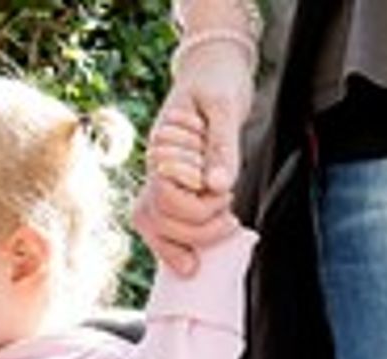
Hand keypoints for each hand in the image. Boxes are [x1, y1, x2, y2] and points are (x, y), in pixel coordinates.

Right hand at [137, 36, 256, 274]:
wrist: (214, 69)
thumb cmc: (217, 82)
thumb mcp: (224, 107)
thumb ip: (221, 146)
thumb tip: (217, 186)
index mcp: (161, 146)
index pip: (165, 196)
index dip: (197, 208)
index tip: (226, 199)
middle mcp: (155, 165)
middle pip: (157, 218)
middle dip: (198, 229)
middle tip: (231, 218)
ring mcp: (161, 176)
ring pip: (155, 225)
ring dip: (190, 238)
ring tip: (226, 226)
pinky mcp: (174, 184)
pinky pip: (164, 223)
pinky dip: (178, 244)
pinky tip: (194, 261)